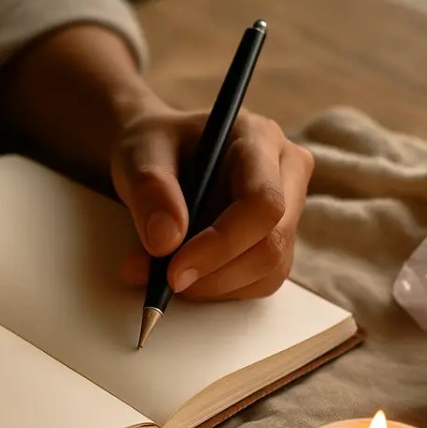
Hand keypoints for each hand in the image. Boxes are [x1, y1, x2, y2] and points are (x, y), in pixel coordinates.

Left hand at [111, 106, 313, 299]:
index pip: (263, 202)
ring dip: (212, 286)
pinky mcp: (276, 240)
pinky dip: (217, 289)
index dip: (222, 243)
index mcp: (259, 138)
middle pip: (272, 242)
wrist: (158, 156)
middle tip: (164, 282)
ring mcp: (288, 209)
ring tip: (159, 275)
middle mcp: (286, 172)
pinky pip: (258, 281)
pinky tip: (184, 274)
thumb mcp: (138, 154)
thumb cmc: (154, 146)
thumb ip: (150, 190)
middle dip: (215, 274)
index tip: (174, 269)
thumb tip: (166, 242)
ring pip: (269, 270)